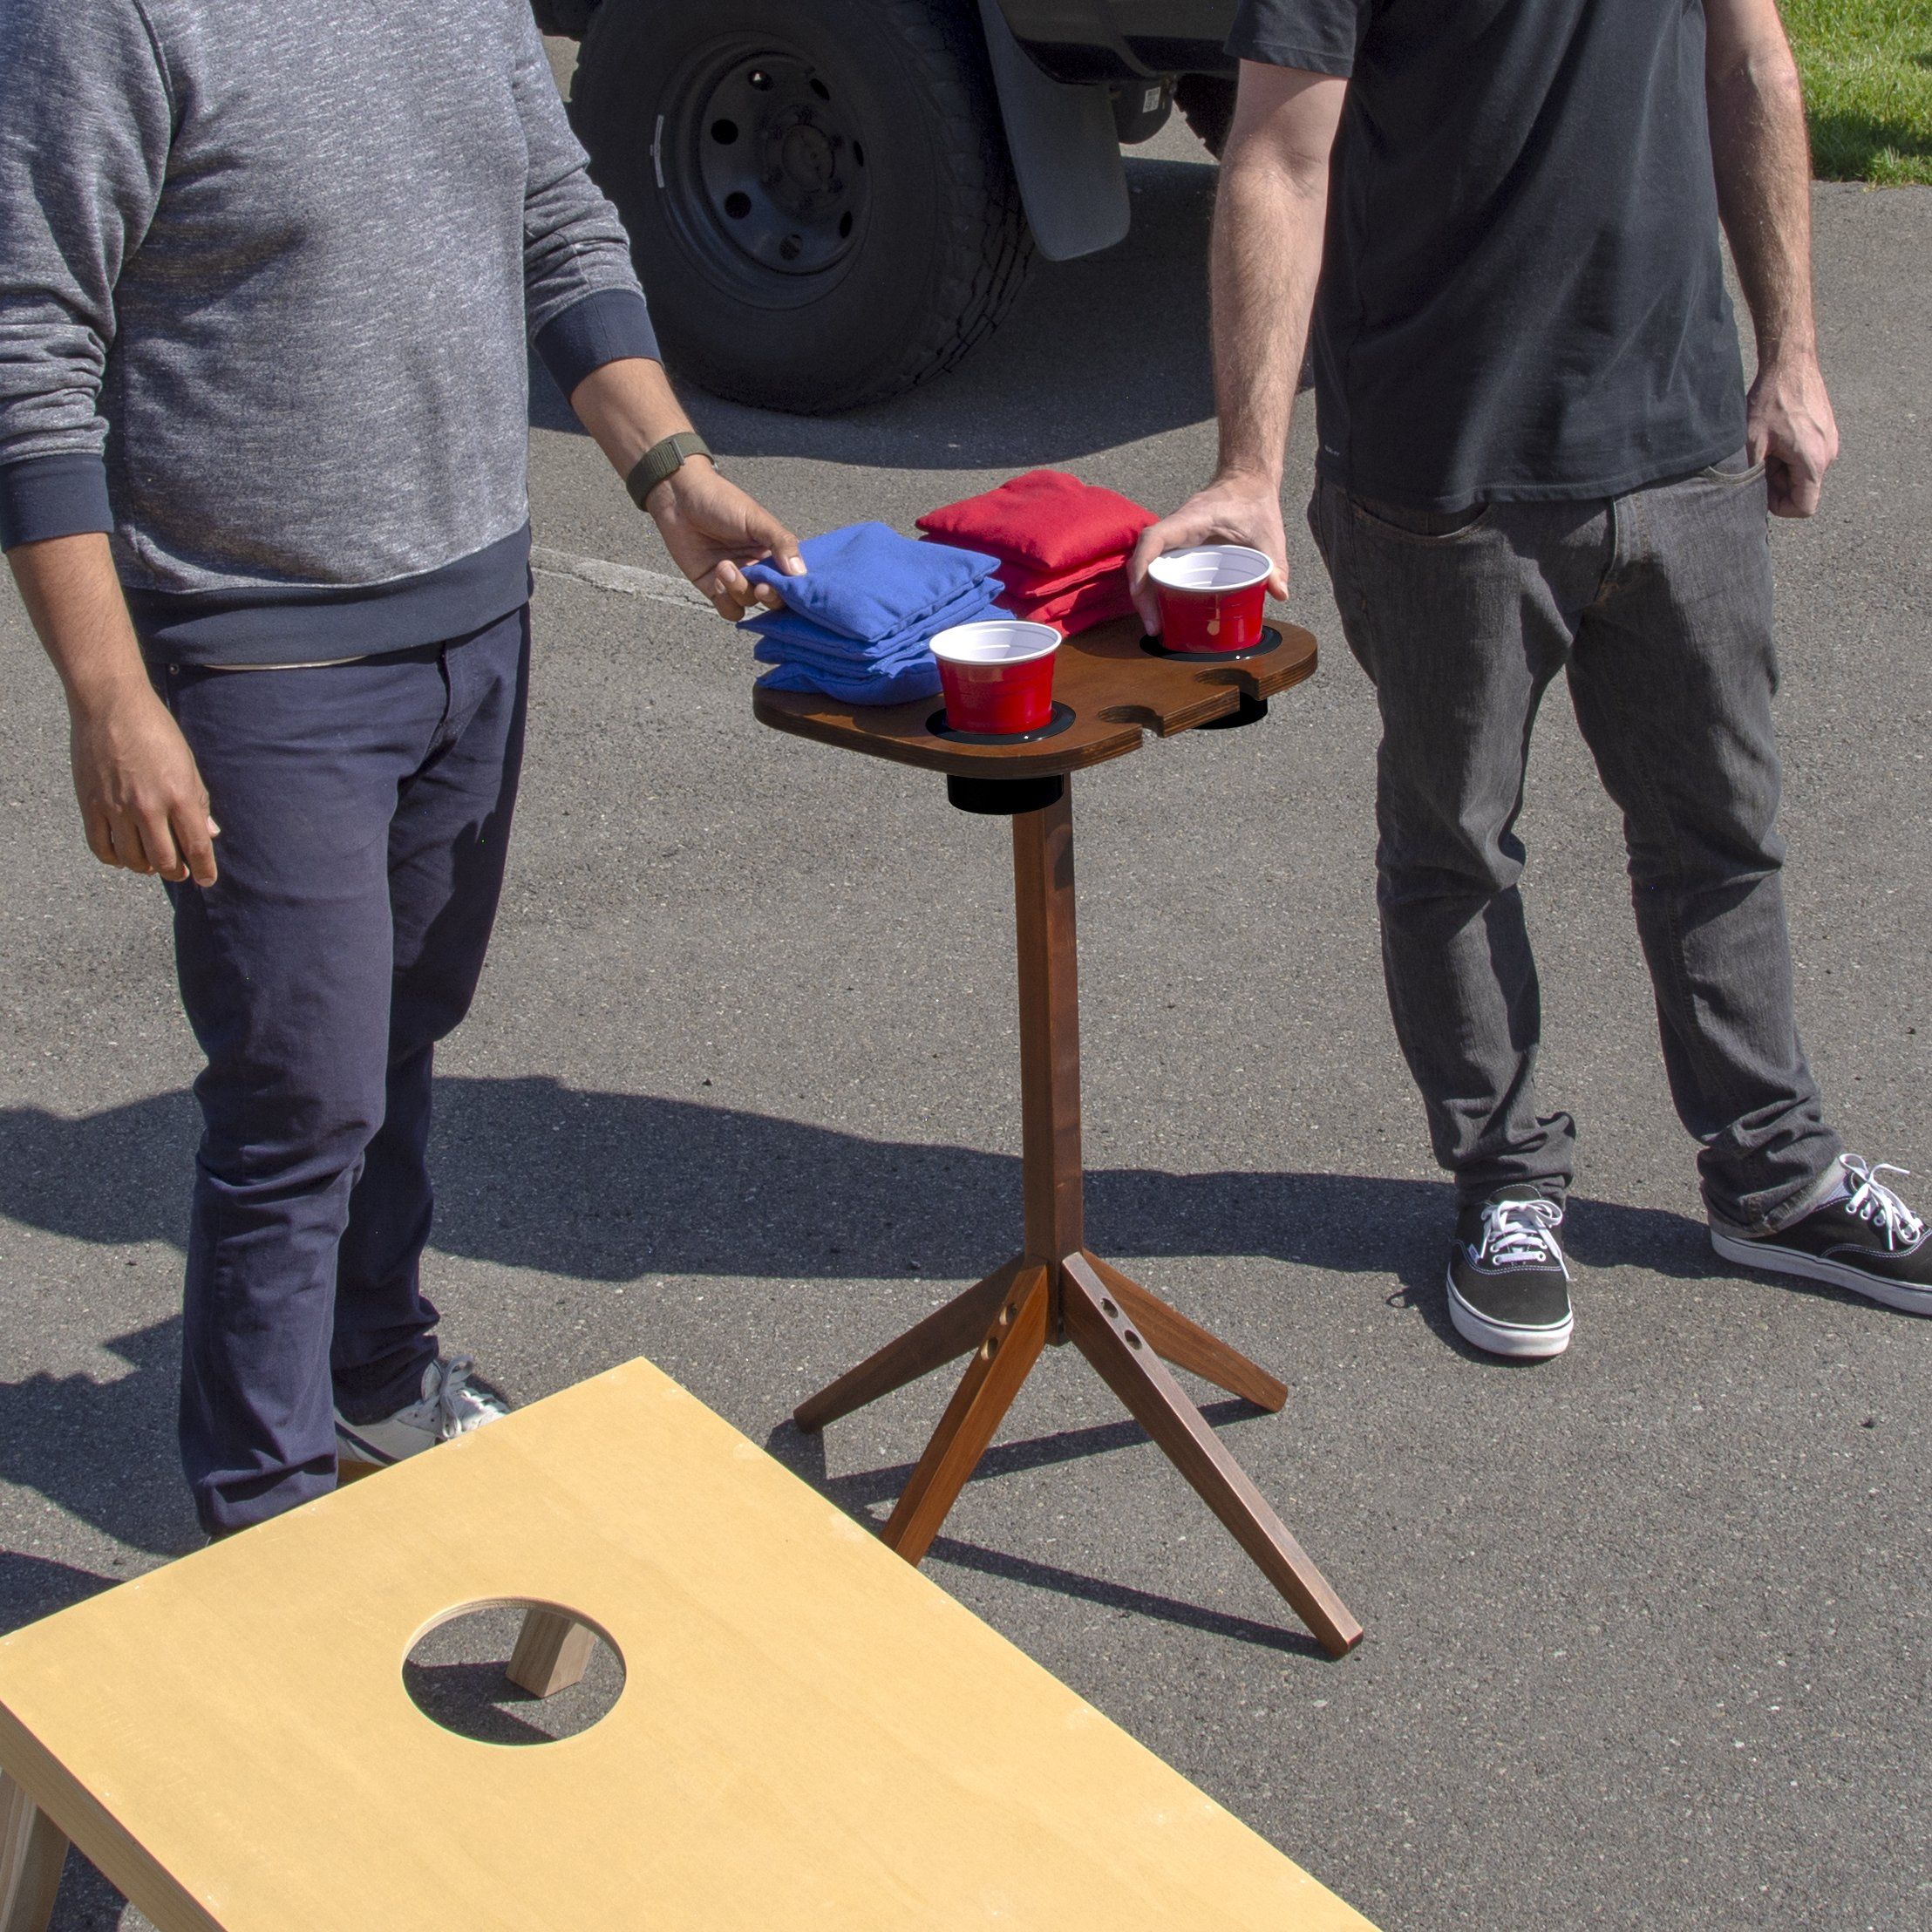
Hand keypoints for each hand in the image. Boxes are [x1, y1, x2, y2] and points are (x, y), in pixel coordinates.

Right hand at [69, 680, 218, 885]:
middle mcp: (148, 806)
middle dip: (176, 872)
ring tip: (152, 862)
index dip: (204, 870)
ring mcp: (116, 808)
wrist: (111, 707)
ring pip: (132, 859)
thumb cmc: (156, 732)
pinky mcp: (90, 805)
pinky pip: (101, 848)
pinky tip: (124, 855)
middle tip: (179, 871)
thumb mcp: (188, 765)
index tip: (206, 880)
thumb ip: (198, 803)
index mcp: (179, 795)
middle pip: (164, 860)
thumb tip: (209, 834)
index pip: (197, 847)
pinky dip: (114, 859)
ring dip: (145, 867)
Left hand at [646, 460, 804, 619]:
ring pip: (749, 603)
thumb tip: (800, 573)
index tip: (784, 585)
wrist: (679, 498)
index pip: (793, 579)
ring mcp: (736, 580)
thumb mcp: (756, 518)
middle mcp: (758, 568)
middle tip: (760, 586)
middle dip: (768, 596)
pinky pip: (729, 610)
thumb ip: (781, 543)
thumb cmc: (720, 500)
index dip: (792, 588)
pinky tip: (717, 580)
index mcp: (773, 552)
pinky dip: (726, 602)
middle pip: (775, 598)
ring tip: (724, 566)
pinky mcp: (714, 588)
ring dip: (739, 590)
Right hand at [1129, 473, 1289, 632]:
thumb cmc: (1255, 503)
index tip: (1141, 594)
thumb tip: (1280, 594)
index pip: (1153, 540)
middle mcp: (1176, 527)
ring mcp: (1176, 536)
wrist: (1249, 481)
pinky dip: (1157, 585)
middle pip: (1145, 559)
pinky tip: (1166, 608)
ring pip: (1149, 563)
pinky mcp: (1180, 544)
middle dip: (1141, 594)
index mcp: (1192, 520)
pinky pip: (1160, 564)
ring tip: (1157, 624)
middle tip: (1154, 626)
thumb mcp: (1269, 535)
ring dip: (1146, 593)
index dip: (1141, 567)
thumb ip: (1275, 564)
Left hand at [1747, 351, 1837, 517]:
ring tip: (1769, 445)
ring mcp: (1831, 442)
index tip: (1762, 490)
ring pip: (1804, 473)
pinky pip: (1809, 456)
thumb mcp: (1753, 444)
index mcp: (1813, 462)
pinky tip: (1778, 436)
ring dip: (1783, 467)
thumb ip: (1753, 478)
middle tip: (1761, 461)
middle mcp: (1829, 455)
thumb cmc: (1771, 401)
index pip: (1804, 508)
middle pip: (1803, 490)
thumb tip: (1748, 500)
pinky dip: (1791, 454)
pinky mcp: (1828, 431)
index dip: (1779, 507)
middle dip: (1778, 483)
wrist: (1790, 363)